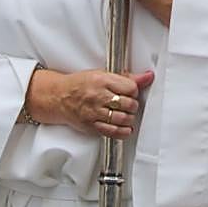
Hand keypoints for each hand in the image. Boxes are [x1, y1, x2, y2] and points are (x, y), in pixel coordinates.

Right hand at [28, 68, 154, 139]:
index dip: (134, 91)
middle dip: (133, 106)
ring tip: (127, 115)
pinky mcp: (91, 126)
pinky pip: (113, 132)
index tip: (131, 92)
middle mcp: (98, 96)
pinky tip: (125, 128)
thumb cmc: (81, 84)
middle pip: (128, 104)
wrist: (59, 97)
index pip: (131, 88)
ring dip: (129, 118)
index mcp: (102, 80)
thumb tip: (148, 77)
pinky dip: (123, 131)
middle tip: (130, 105)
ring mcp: (94, 112)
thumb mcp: (103, 74)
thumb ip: (127, 78)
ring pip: (123, 119)